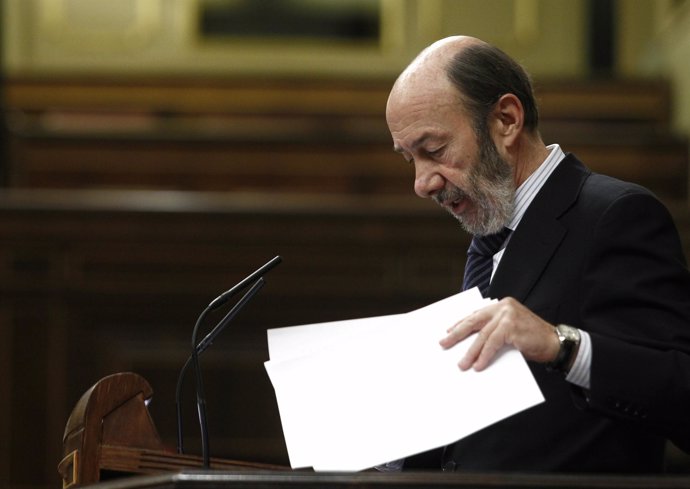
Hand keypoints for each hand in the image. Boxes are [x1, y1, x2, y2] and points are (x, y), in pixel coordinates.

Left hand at [439, 297, 559, 370]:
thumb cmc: (532, 339)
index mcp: (501, 305)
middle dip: (457, 334)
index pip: (476, 314)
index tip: (448, 332)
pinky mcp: (511, 326)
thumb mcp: (510, 330)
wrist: (555, 343)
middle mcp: (503, 306)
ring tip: (462, 364)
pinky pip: (492, 343)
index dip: (461, 324)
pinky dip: (484, 356)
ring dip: (470, 351)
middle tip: (444, 343)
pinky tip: (478, 365)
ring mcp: (507, 315)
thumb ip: (493, 331)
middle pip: (474, 321)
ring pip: (482, 335)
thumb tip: (470, 344)